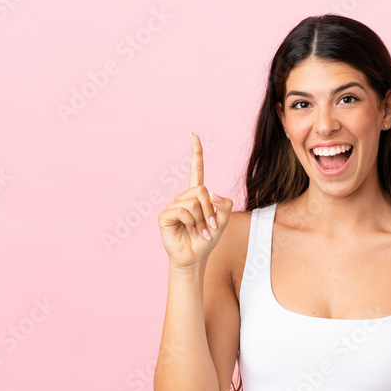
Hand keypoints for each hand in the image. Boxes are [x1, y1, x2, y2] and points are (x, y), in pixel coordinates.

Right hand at [157, 132, 231, 269]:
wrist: (195, 257)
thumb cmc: (206, 239)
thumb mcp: (223, 222)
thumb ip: (225, 206)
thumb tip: (213, 193)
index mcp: (196, 195)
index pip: (195, 170)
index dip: (196, 153)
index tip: (194, 134)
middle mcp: (183, 197)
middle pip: (201, 190)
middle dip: (210, 210)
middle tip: (210, 227)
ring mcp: (173, 205)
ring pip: (193, 202)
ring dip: (202, 219)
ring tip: (200, 232)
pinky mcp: (165, 215)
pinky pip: (182, 211)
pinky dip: (191, 222)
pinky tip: (190, 231)